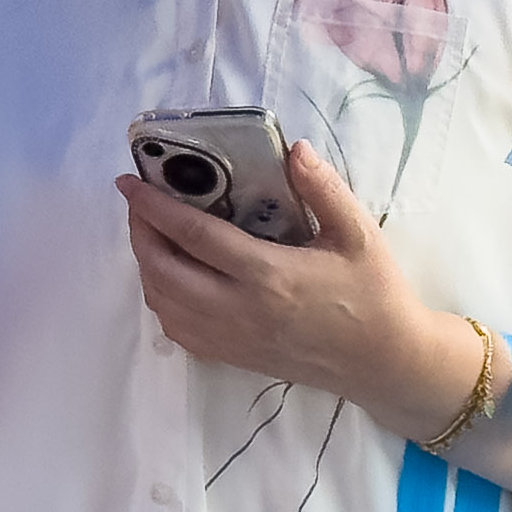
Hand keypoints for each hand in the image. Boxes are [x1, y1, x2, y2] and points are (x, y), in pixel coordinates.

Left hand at [116, 143, 467, 434]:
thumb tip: (295, 149)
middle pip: (163, 270)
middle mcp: (239, 310)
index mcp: (269, 275)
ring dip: (146, 265)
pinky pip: (176, 330)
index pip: (194, 235)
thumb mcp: (359, 234)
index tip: (129, 182)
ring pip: (163, 303)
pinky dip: (160, 299)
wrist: (383, 362)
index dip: (154, 206)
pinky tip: (171, 276)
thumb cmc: (373, 293)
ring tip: (151, 233)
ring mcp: (231, 338)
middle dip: (139, 232)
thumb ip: (325, 190)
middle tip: (138, 202)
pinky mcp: (232, 356)